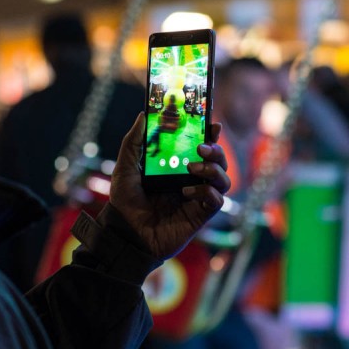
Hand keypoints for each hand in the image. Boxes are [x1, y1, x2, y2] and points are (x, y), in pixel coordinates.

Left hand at [108, 113, 230, 259]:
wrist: (125, 232)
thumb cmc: (125, 202)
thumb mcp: (126, 167)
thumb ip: (134, 142)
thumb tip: (143, 115)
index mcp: (178, 167)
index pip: (203, 147)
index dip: (212, 135)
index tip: (213, 124)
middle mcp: (192, 181)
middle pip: (219, 161)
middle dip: (216, 150)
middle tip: (201, 147)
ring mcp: (198, 198)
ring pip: (224, 179)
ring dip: (213, 170)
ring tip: (193, 168)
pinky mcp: (200, 215)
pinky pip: (217, 200)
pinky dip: (206, 193)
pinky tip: (187, 192)